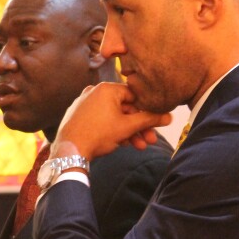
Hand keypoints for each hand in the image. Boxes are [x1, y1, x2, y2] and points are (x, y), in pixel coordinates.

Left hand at [51, 82, 171, 160]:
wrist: (69, 150)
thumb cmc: (98, 135)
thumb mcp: (128, 127)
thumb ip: (149, 119)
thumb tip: (169, 117)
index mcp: (106, 88)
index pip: (135, 95)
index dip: (148, 110)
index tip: (157, 123)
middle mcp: (94, 92)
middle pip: (125, 108)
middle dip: (139, 126)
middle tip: (151, 140)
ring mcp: (85, 103)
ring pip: (114, 116)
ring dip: (128, 131)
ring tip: (139, 146)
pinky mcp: (79, 115)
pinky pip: (101, 119)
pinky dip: (113, 130)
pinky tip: (122, 144)